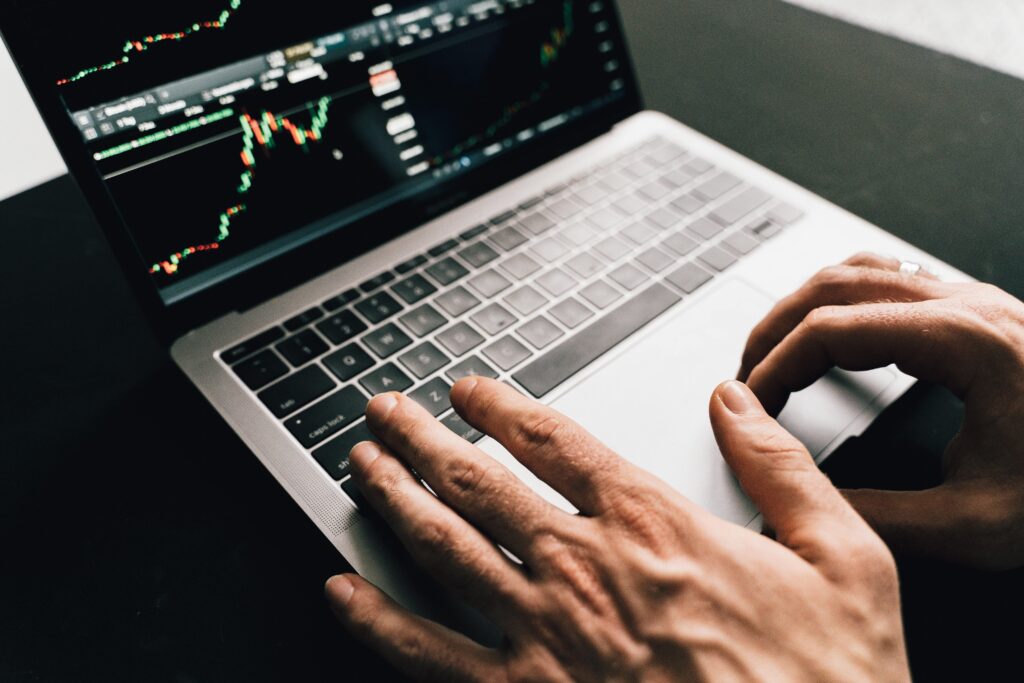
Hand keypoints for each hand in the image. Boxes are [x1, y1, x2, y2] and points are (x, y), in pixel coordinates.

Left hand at [325, 378, 908, 681]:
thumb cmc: (827, 682)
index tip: (467, 389)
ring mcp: (547, 637)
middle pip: (477, 483)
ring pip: (443, 549)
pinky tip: (342, 593)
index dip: (500, 407)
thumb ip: (779, 467)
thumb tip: (733, 400)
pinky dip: (377, 622)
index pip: (554, 442)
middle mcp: (586, 570)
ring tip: (360, 466)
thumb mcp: (844, 557)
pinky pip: (430, 656)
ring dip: (393, 500)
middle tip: (385, 412)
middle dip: (421, 439)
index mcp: (653, 526)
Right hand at [739, 252, 1023, 569]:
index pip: (830, 330)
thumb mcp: (978, 523)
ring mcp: (976, 302)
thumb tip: (808, 510)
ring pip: (861, 270)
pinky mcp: (982, 313)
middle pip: (834, 285)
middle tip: (743, 374)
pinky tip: (836, 332)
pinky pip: (892, 279)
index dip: (773, 366)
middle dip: (774, 328)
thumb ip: (880, 517)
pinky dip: (845, 299)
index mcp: (962, 343)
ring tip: (775, 347)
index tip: (748, 403)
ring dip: (805, 305)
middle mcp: (966, 307)